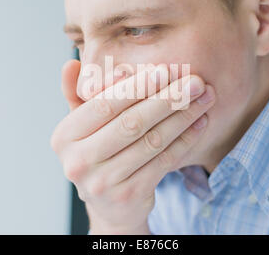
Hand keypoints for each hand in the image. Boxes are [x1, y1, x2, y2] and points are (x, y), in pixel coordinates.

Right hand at [51, 60, 215, 233]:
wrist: (108, 205)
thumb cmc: (97, 153)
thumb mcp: (82, 126)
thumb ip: (77, 94)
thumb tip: (70, 64)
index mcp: (64, 137)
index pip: (104, 105)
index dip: (136, 87)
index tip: (166, 70)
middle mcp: (79, 161)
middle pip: (131, 123)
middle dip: (167, 99)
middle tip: (195, 82)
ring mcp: (103, 182)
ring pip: (151, 141)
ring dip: (182, 117)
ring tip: (204, 98)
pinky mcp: (129, 196)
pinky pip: (163, 161)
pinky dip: (184, 139)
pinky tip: (199, 122)